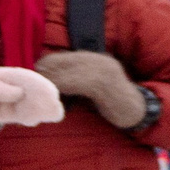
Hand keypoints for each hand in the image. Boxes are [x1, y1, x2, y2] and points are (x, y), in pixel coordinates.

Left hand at [0, 67, 62, 126]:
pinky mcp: (23, 111)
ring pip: (47, 104)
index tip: (34, 107)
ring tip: (28, 120)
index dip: (41, 94)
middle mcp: (25, 85)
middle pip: (48, 92)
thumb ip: (0, 90)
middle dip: (44, 106)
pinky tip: (28, 121)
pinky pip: (39, 114)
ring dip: (42, 113)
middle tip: (30, 117)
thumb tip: (20, 93)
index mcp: (16, 75)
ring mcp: (25, 98)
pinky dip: (36, 119)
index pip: (37, 81)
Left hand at [32, 50, 149, 129]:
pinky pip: (75, 82)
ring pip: (66, 72)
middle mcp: (99, 60)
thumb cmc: (114, 103)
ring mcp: (103, 70)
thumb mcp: (95, 86)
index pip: (62, 56)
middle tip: (30, 85)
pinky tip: (53, 96)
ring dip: (49, 82)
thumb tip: (49, 79)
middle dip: (44, 73)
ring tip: (38, 91)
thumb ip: (78, 79)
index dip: (46, 65)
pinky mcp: (103, 84)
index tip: (34, 76)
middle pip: (61, 62)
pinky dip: (61, 88)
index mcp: (96, 58)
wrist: (138, 113)